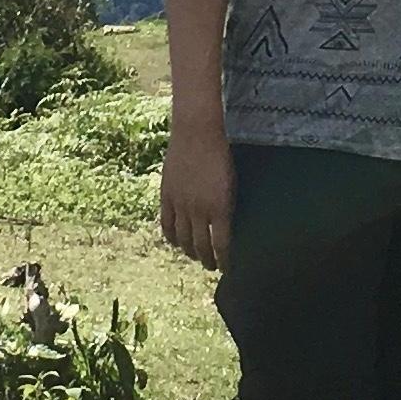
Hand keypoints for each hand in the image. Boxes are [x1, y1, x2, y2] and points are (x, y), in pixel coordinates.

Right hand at [160, 120, 236, 271]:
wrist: (198, 131)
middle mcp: (199, 210)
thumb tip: (228, 226)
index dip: (224, 260)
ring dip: (190, 252)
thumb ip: (229, 206)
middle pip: (201, 246)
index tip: (228, 268)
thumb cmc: (222, 153)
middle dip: (208, 260)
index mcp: (220, 208)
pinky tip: (176, 242)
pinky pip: (167, 224)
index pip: (221, 245)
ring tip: (195, 257)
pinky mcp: (167, 196)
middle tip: (212, 266)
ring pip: (183, 239)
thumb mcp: (233, 182)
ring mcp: (181, 204)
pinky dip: (171, 237)